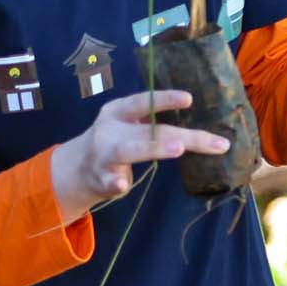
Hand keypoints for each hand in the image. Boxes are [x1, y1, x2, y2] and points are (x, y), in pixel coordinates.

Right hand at [51, 87, 226, 212]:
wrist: (77, 168)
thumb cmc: (114, 141)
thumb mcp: (128, 125)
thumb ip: (154, 124)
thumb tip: (198, 128)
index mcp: (119, 112)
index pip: (144, 102)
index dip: (165, 99)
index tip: (189, 98)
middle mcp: (111, 129)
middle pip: (151, 130)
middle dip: (180, 135)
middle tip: (209, 141)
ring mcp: (104, 154)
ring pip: (128, 150)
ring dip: (153, 148)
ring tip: (177, 149)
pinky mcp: (100, 178)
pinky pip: (109, 181)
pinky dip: (115, 183)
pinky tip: (122, 186)